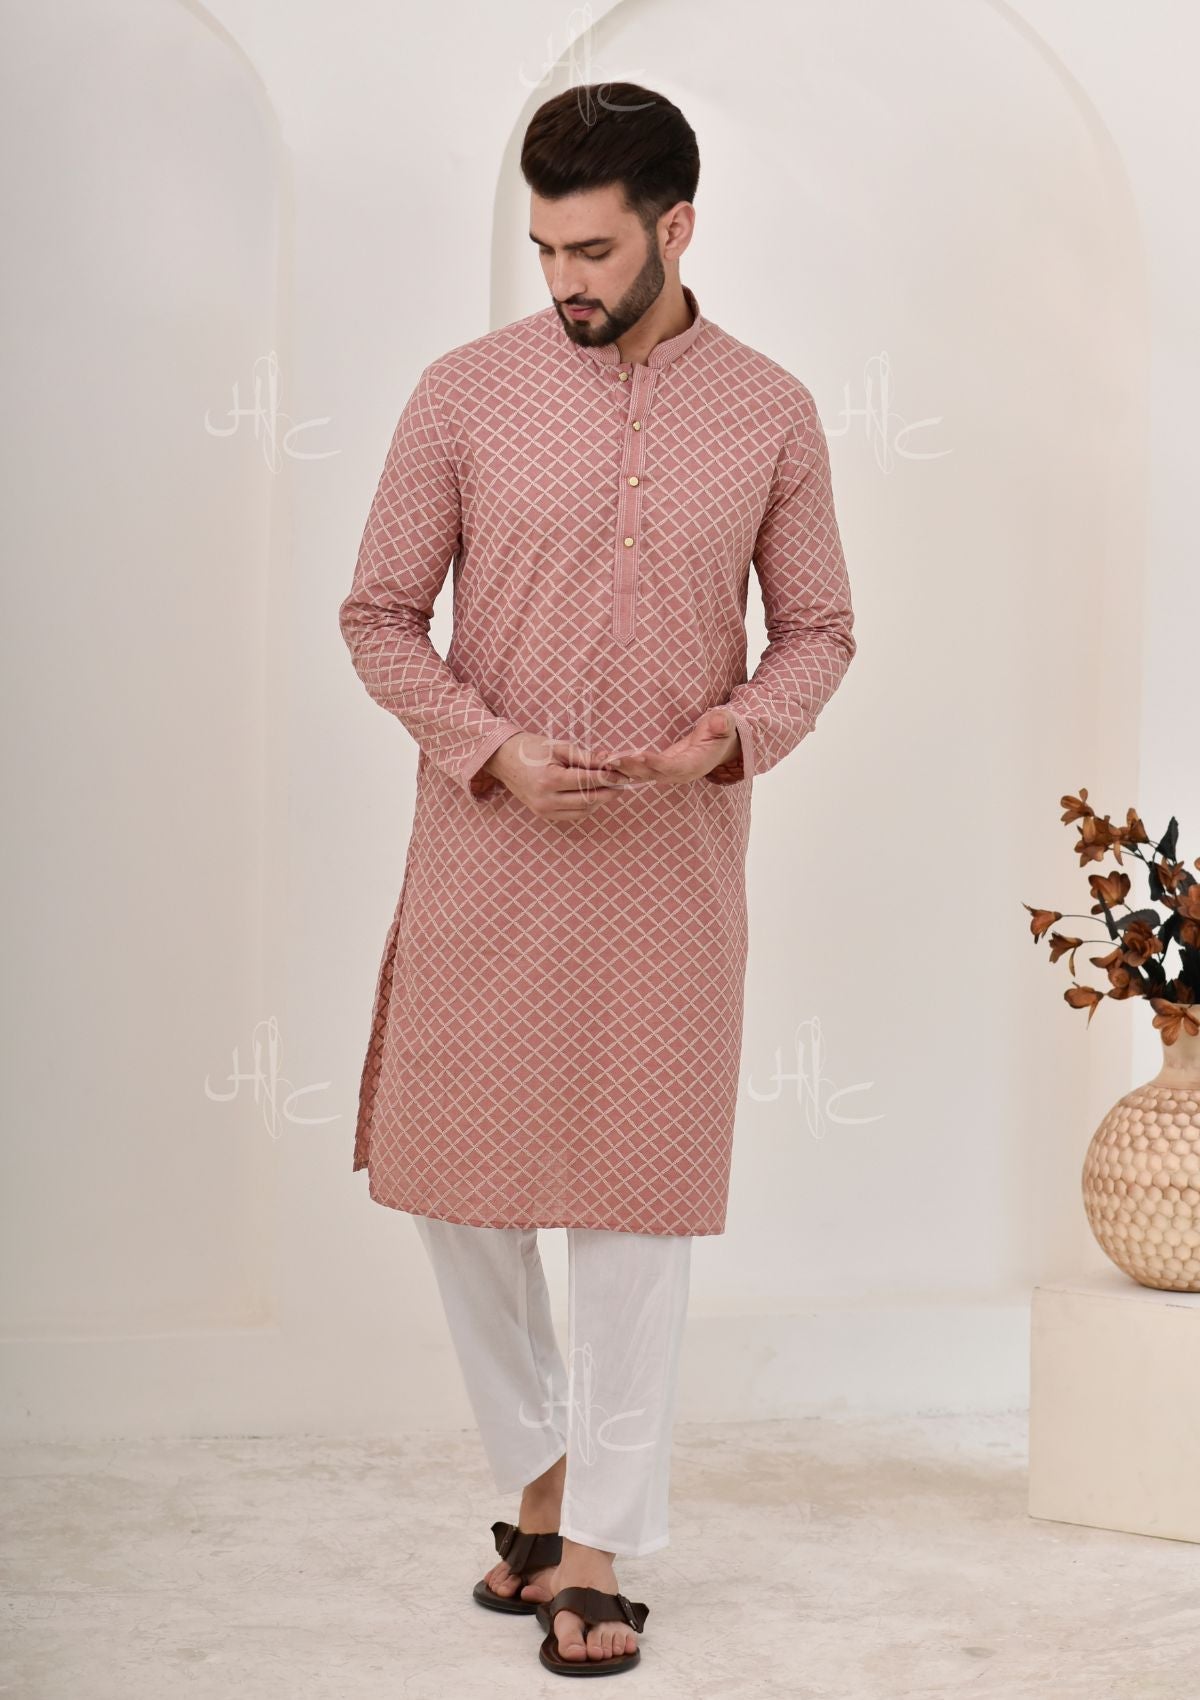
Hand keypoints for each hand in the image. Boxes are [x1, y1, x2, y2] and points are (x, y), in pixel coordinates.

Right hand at [483, 732, 631, 820]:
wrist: (504, 759)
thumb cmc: (531, 749)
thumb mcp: (559, 747)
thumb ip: (585, 757)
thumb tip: (609, 763)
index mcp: (549, 780)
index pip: (587, 781)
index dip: (607, 778)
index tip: (622, 774)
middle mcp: (546, 800)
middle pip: (588, 801)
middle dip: (608, 792)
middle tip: (622, 784)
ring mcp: (544, 811)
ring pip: (583, 811)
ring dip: (599, 801)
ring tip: (609, 788)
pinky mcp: (544, 815)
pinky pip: (573, 815)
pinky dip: (586, 806)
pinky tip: (593, 794)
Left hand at [599, 709, 740, 785]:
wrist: (718, 746)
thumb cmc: (721, 733)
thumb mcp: (726, 725)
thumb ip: (723, 723)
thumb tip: (721, 720)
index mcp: (694, 765)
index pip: (673, 767)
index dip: (656, 763)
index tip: (639, 756)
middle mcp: (677, 773)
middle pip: (651, 774)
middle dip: (630, 768)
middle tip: (610, 760)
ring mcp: (666, 773)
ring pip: (641, 774)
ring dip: (621, 768)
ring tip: (602, 759)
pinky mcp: (657, 769)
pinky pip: (637, 770)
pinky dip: (621, 766)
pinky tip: (604, 759)